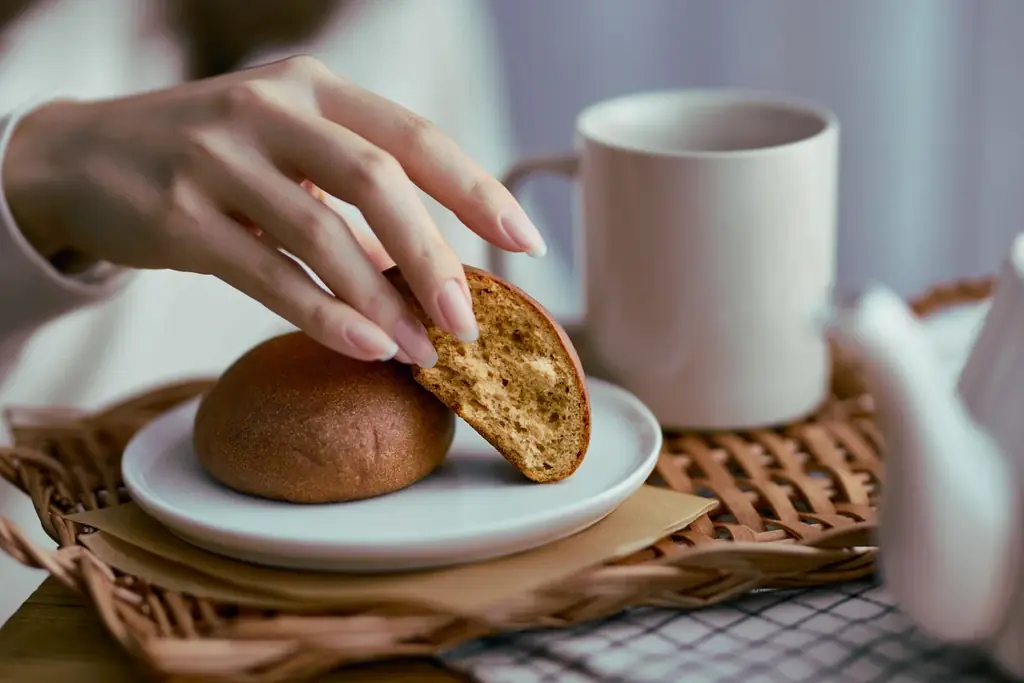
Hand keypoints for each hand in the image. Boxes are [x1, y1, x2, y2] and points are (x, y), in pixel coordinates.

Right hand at [2, 56, 546, 366]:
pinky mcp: (179, 215)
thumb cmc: (208, 157)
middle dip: (436, 257)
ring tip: (424, 352)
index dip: (478, 191)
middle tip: (470, 322)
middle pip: (379, 180)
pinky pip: (267, 274)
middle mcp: (271, 108)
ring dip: (384, 302)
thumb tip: (429, 272)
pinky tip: (366, 346)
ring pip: (324, 233)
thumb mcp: (286, 152)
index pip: (416, 137)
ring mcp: (219, 157)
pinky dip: (324, 314)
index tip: (527, 242)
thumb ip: (354, 200)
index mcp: (314, 87)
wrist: (82, 157)